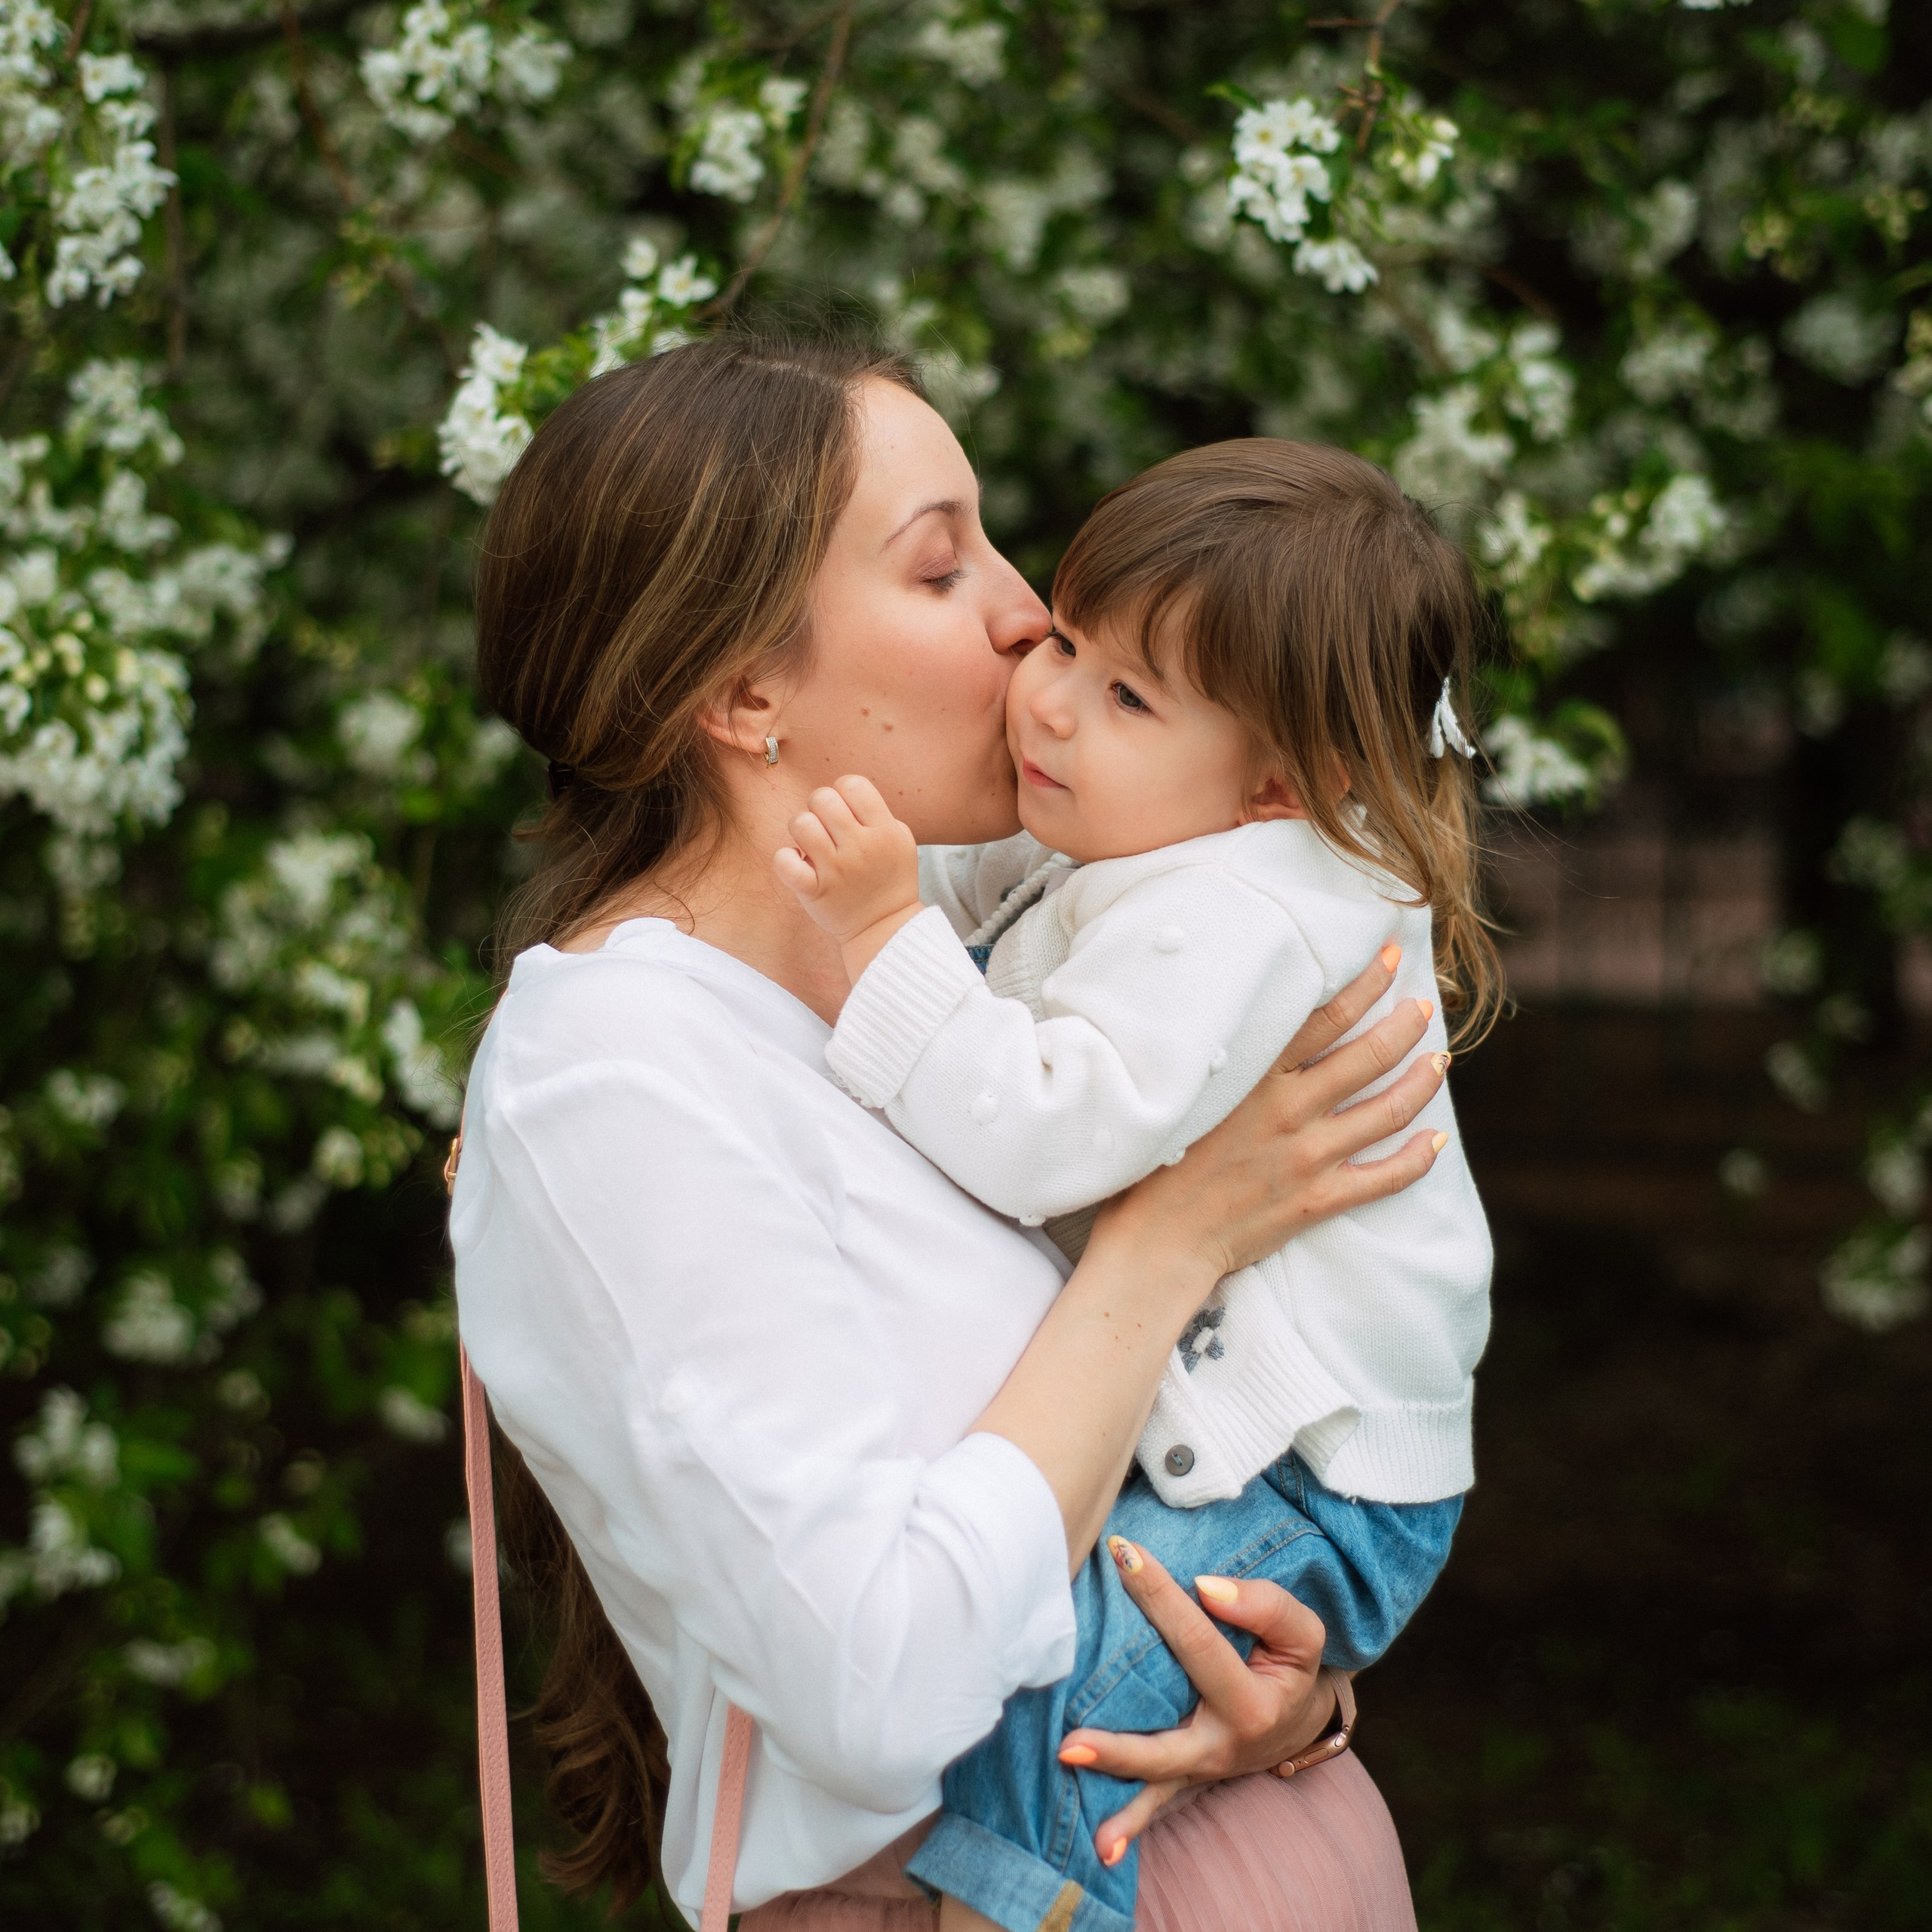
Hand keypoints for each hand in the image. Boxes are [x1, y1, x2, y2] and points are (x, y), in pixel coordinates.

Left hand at [773, 775, 922, 979]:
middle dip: (818, 807)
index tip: (845, 811)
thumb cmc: (889, 878)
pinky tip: (799, 865)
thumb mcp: (899, 839)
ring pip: (801, 824)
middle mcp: (861, 847)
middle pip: (822, 798)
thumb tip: (842, 792)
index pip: (853, 784)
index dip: (843, 791)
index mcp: (885, 830)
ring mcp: (836, 870)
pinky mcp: (814, 891)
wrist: (885, 928)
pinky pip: (784, 860)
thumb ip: (875, 812)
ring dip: (802, 830)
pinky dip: (785, 859)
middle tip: (825, 827)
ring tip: (811, 845)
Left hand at [1058, 1537, 1335, 1865]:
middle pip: (1165, 1740)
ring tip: (1066, 1762)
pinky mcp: (1184, 1778)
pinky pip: (1155, 1804)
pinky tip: (1100, 1847)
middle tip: (1069, 1734)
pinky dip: (1130, 1825)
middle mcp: (1222, 1745)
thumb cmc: (1291, 1664)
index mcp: (1252, 1704)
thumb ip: (1265, 1606)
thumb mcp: (1303, 1633)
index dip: (1160, 1594)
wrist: (1301, 1717)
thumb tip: (1206, 1590)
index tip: (1123, 1553)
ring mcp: (1200, 1767)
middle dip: (1119, 1736)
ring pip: (1153, 1779)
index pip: (1197, 1642)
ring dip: (1110, 1775)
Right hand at [1101, 941, 1449, 1281]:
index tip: (1390, 958)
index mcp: (1254, 1076)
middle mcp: (1288, 1109)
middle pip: (1368, 1055)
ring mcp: (1308, 1156)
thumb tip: (1255, 1017)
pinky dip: (1419, 1159)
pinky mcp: (1319, 1199)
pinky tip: (1436, 1142)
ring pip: (1388, 1109)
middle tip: (1423, 1007)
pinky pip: (1387, 1178)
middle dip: (1405, 1023)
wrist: (1157, 1240)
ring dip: (1422, 1081)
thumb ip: (1228, 1059)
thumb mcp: (1188, 1091)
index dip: (1365, 983)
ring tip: (1439, 1061)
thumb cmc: (1155, 1162)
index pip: (1326, 1016)